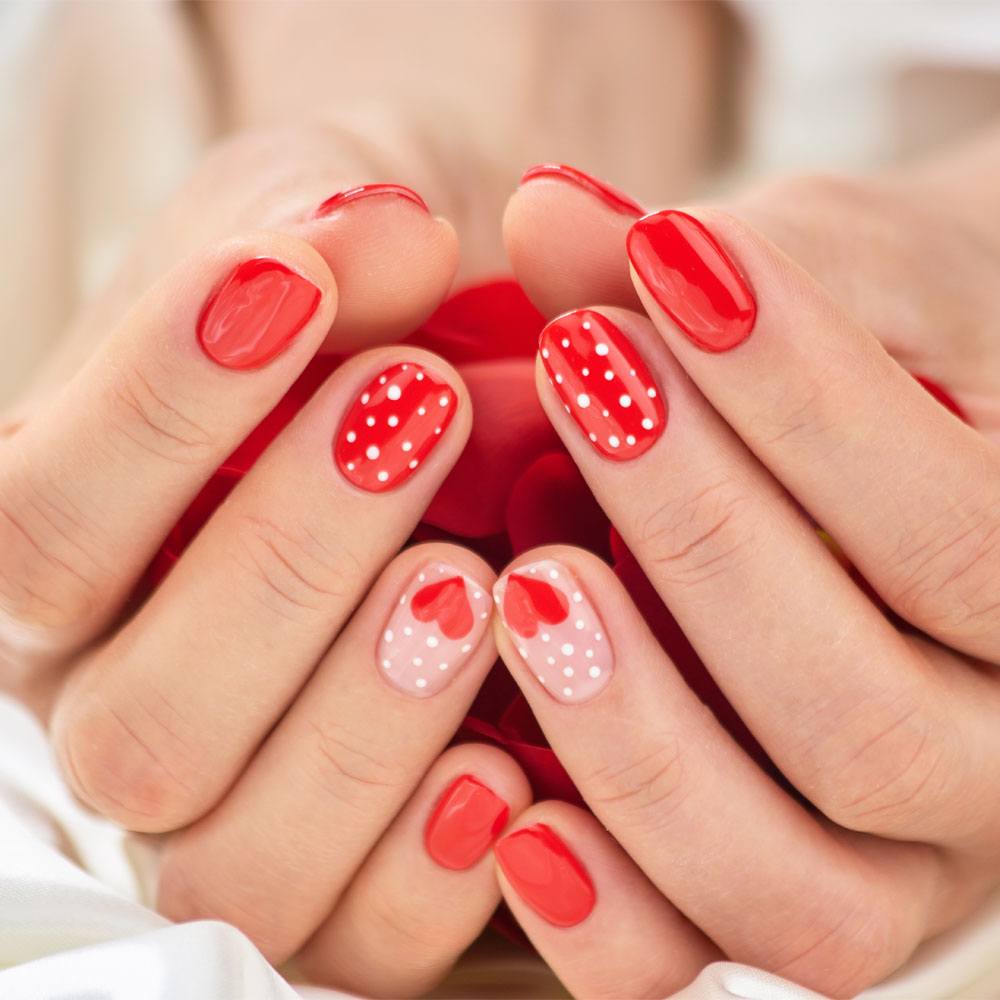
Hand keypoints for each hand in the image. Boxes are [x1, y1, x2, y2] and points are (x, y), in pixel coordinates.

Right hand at [0, 125, 528, 996]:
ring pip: (235, 860)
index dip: (161, 406)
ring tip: (475, 583)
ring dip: (360, 725)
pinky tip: (509, 756)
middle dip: (284, 566)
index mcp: (68, 563)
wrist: (457, 366)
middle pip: (140, 726)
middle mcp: (127, 709)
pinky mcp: (353, 889)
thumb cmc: (370, 307)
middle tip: (416, 414)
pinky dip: (429, 866)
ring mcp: (234, 816)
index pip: (37, 520)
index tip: (300, 283)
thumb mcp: (329, 240)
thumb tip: (381, 242)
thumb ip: (322, 236)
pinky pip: (358, 941)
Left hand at [484, 142, 999, 997]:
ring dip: (640, 738)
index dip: (798, 396)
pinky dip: (605, 909)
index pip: (959, 525)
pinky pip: (700, 972)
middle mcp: (996, 764)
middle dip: (700, 541)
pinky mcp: (780, 906)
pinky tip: (508, 802)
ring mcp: (895, 865)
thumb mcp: (836, 290)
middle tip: (582, 386)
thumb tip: (549, 213)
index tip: (660, 269)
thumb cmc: (883, 364)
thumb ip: (725, 262)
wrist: (902, 469)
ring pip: (793, 886)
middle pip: (862, 714)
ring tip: (525, 588)